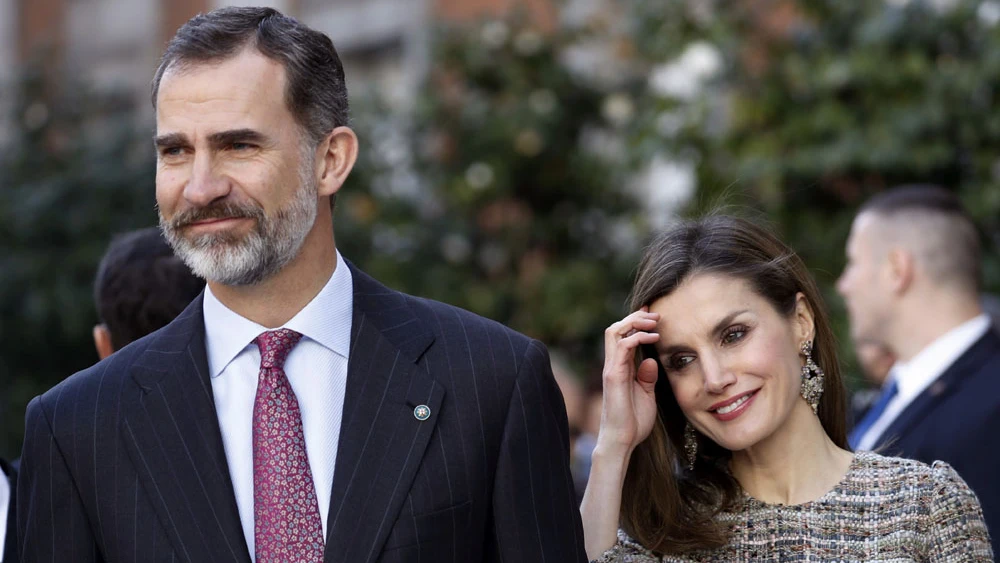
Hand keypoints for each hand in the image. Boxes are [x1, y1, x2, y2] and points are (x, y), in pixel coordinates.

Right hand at [597, 308, 660, 458]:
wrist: (622, 441)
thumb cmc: (633, 422)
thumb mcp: (646, 395)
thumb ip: (647, 378)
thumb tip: (651, 360)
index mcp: (620, 368)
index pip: (623, 337)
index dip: (635, 323)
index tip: (653, 316)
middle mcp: (613, 365)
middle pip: (615, 329)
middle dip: (634, 317)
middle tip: (655, 314)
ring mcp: (611, 369)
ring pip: (614, 332)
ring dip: (634, 322)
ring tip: (653, 322)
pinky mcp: (614, 375)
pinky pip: (623, 347)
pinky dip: (637, 337)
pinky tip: (653, 338)